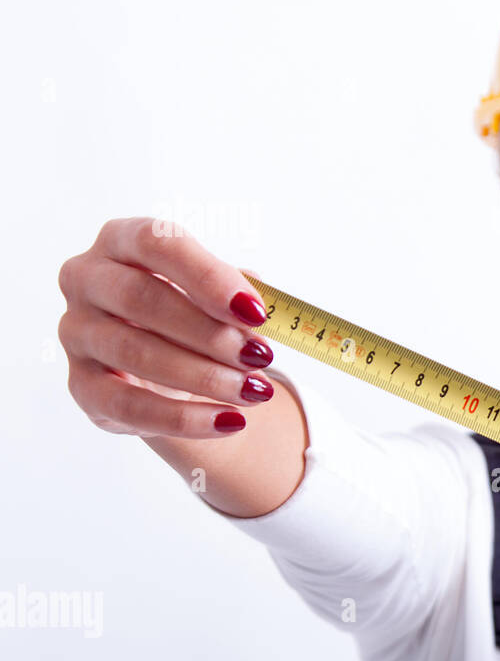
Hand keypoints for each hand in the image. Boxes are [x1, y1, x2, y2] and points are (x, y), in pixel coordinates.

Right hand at [58, 217, 275, 437]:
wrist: (166, 368)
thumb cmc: (193, 313)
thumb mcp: (219, 294)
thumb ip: (240, 293)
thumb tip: (262, 305)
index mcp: (122, 239)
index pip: (156, 244)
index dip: (208, 277)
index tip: (256, 312)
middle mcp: (87, 279)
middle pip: (142, 299)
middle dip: (210, 333)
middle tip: (261, 357)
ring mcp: (76, 332)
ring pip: (136, 354)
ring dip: (204, 376)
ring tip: (254, 391)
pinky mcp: (81, 385)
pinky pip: (128, 406)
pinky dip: (184, 418)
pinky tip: (228, 421)